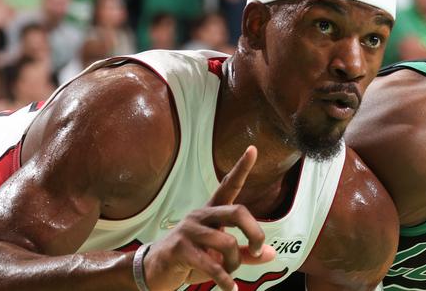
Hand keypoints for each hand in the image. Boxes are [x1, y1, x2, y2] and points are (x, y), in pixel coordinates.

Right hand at [143, 146, 275, 290]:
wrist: (156, 271)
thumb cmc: (192, 259)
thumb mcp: (221, 256)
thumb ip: (245, 253)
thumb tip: (270, 253)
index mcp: (212, 211)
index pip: (228, 185)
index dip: (242, 168)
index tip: (253, 149)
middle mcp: (201, 215)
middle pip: (238, 212)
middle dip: (254, 232)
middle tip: (258, 249)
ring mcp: (189, 230)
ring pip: (227, 242)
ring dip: (235, 263)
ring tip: (230, 274)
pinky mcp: (180, 248)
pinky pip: (211, 263)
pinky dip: (224, 279)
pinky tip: (229, 287)